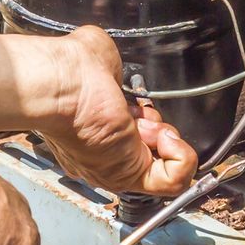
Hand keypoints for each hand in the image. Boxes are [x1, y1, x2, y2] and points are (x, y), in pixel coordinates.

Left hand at [40, 28, 198, 195]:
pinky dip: (181, 156)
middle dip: (158, 127)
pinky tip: (162, 137)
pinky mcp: (131, 174)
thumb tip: (117, 72)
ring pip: (166, 168)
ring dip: (168, 139)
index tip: (137, 104)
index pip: (135, 137)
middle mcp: (105, 156)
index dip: (147, 118)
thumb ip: (114, 72)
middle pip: (153, 152)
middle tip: (141, 114)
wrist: (63, 85)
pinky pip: (174, 181)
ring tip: (145, 122)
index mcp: (95, 130)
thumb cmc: (70, 71)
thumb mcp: (102, 63)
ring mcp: (117, 168)